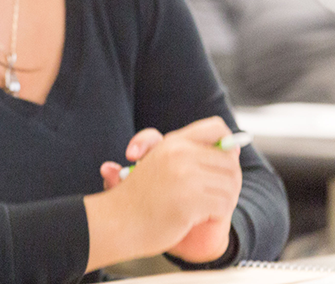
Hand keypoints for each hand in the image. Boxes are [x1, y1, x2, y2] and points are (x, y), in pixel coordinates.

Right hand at [94, 116, 240, 262]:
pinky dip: (216, 215)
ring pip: (231, 186)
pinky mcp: (189, 200)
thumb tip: (234, 149)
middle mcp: (179, 154)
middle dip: (228, 182)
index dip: (227, 144)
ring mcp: (184, 177)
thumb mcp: (157, 163)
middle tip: (213, 195)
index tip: (225, 160)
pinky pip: (223, 205)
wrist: (117, 222)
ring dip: (223, 201)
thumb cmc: (138, 197)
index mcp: (172, 143)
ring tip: (203, 208)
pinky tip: (197, 218)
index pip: (216, 129)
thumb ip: (190, 153)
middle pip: (230, 163)